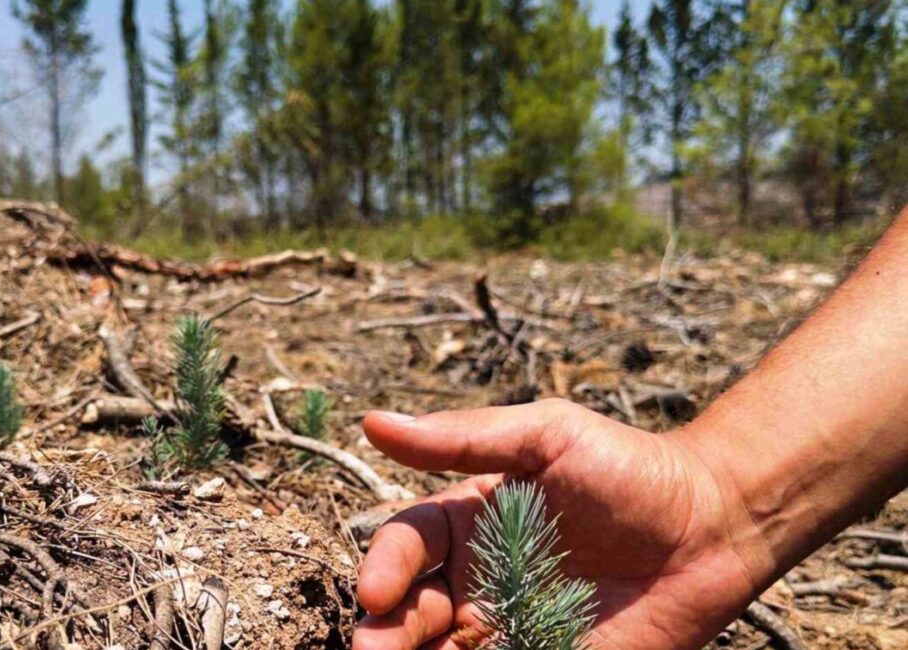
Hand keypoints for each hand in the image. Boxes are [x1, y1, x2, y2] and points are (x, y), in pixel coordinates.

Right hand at [353, 400, 774, 649]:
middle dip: (385, 634)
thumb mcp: (545, 437)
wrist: (713, 526)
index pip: (408, 546)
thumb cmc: (625, 468)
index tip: (377, 592)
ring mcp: (514, 628)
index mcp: (468, 523)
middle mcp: (480, 580)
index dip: (386, 568)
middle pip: (413, 612)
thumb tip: (373, 422)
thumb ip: (463, 438)